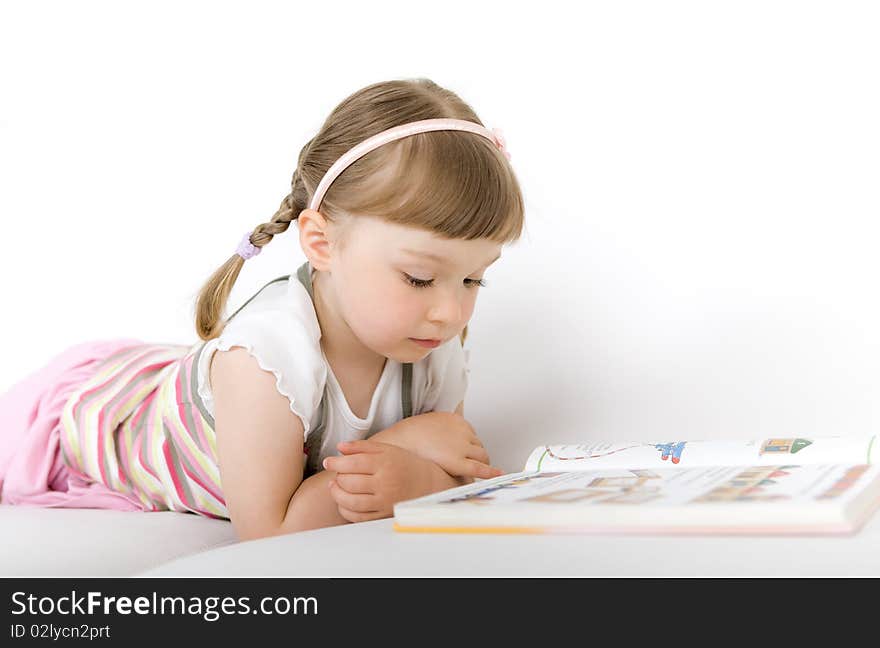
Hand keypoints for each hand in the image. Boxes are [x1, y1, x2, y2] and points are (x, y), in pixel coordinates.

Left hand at [323, 439, 442, 522]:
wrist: (428, 484)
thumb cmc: (405, 464)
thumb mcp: (387, 449)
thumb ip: (362, 446)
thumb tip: (340, 447)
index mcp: (385, 463)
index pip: (353, 463)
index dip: (335, 462)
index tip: (328, 462)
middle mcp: (385, 483)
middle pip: (349, 482)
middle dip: (337, 477)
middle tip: (337, 473)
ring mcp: (384, 501)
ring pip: (350, 501)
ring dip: (337, 494)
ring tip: (336, 486)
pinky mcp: (383, 515)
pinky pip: (357, 517)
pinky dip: (345, 509)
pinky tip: (344, 501)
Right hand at [371, 411, 504, 480]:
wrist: (398, 443)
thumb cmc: (407, 437)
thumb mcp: (426, 423)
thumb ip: (438, 429)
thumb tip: (440, 439)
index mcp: (455, 419)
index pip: (470, 433)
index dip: (468, 445)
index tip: (466, 452)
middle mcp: (463, 431)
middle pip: (478, 445)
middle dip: (475, 455)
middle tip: (469, 464)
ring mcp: (462, 446)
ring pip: (482, 456)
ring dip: (479, 464)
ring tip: (474, 472)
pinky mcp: (460, 462)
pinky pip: (480, 468)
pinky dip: (491, 473)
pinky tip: (497, 475)